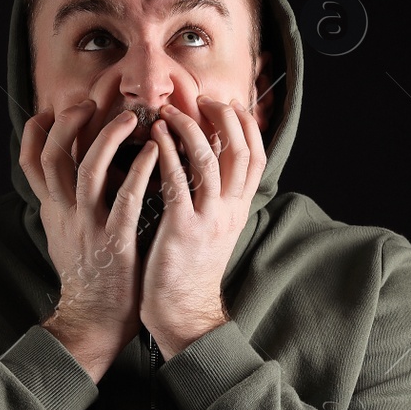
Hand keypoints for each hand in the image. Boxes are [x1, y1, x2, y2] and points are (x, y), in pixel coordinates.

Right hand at [20, 99, 160, 360]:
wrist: (93, 321)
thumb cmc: (88, 277)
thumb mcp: (64, 236)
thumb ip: (65, 205)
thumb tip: (67, 176)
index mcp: (54, 211)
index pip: (31, 162)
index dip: (36, 132)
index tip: (50, 109)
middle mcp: (65, 214)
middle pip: (53, 157)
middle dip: (68, 123)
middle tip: (89, 102)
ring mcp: (88, 227)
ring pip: (87, 171)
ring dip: (106, 139)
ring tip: (128, 117)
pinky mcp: (115, 242)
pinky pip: (124, 200)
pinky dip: (138, 172)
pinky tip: (155, 153)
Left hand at [141, 96, 266, 357]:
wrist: (184, 313)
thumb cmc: (190, 268)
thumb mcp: (213, 228)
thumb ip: (213, 196)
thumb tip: (207, 161)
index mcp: (237, 208)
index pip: (255, 155)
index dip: (244, 124)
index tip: (227, 101)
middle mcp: (230, 210)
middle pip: (240, 151)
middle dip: (223, 117)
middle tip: (201, 97)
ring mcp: (208, 219)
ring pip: (211, 162)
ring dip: (191, 130)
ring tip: (171, 110)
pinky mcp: (183, 230)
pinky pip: (179, 184)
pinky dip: (168, 156)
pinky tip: (155, 138)